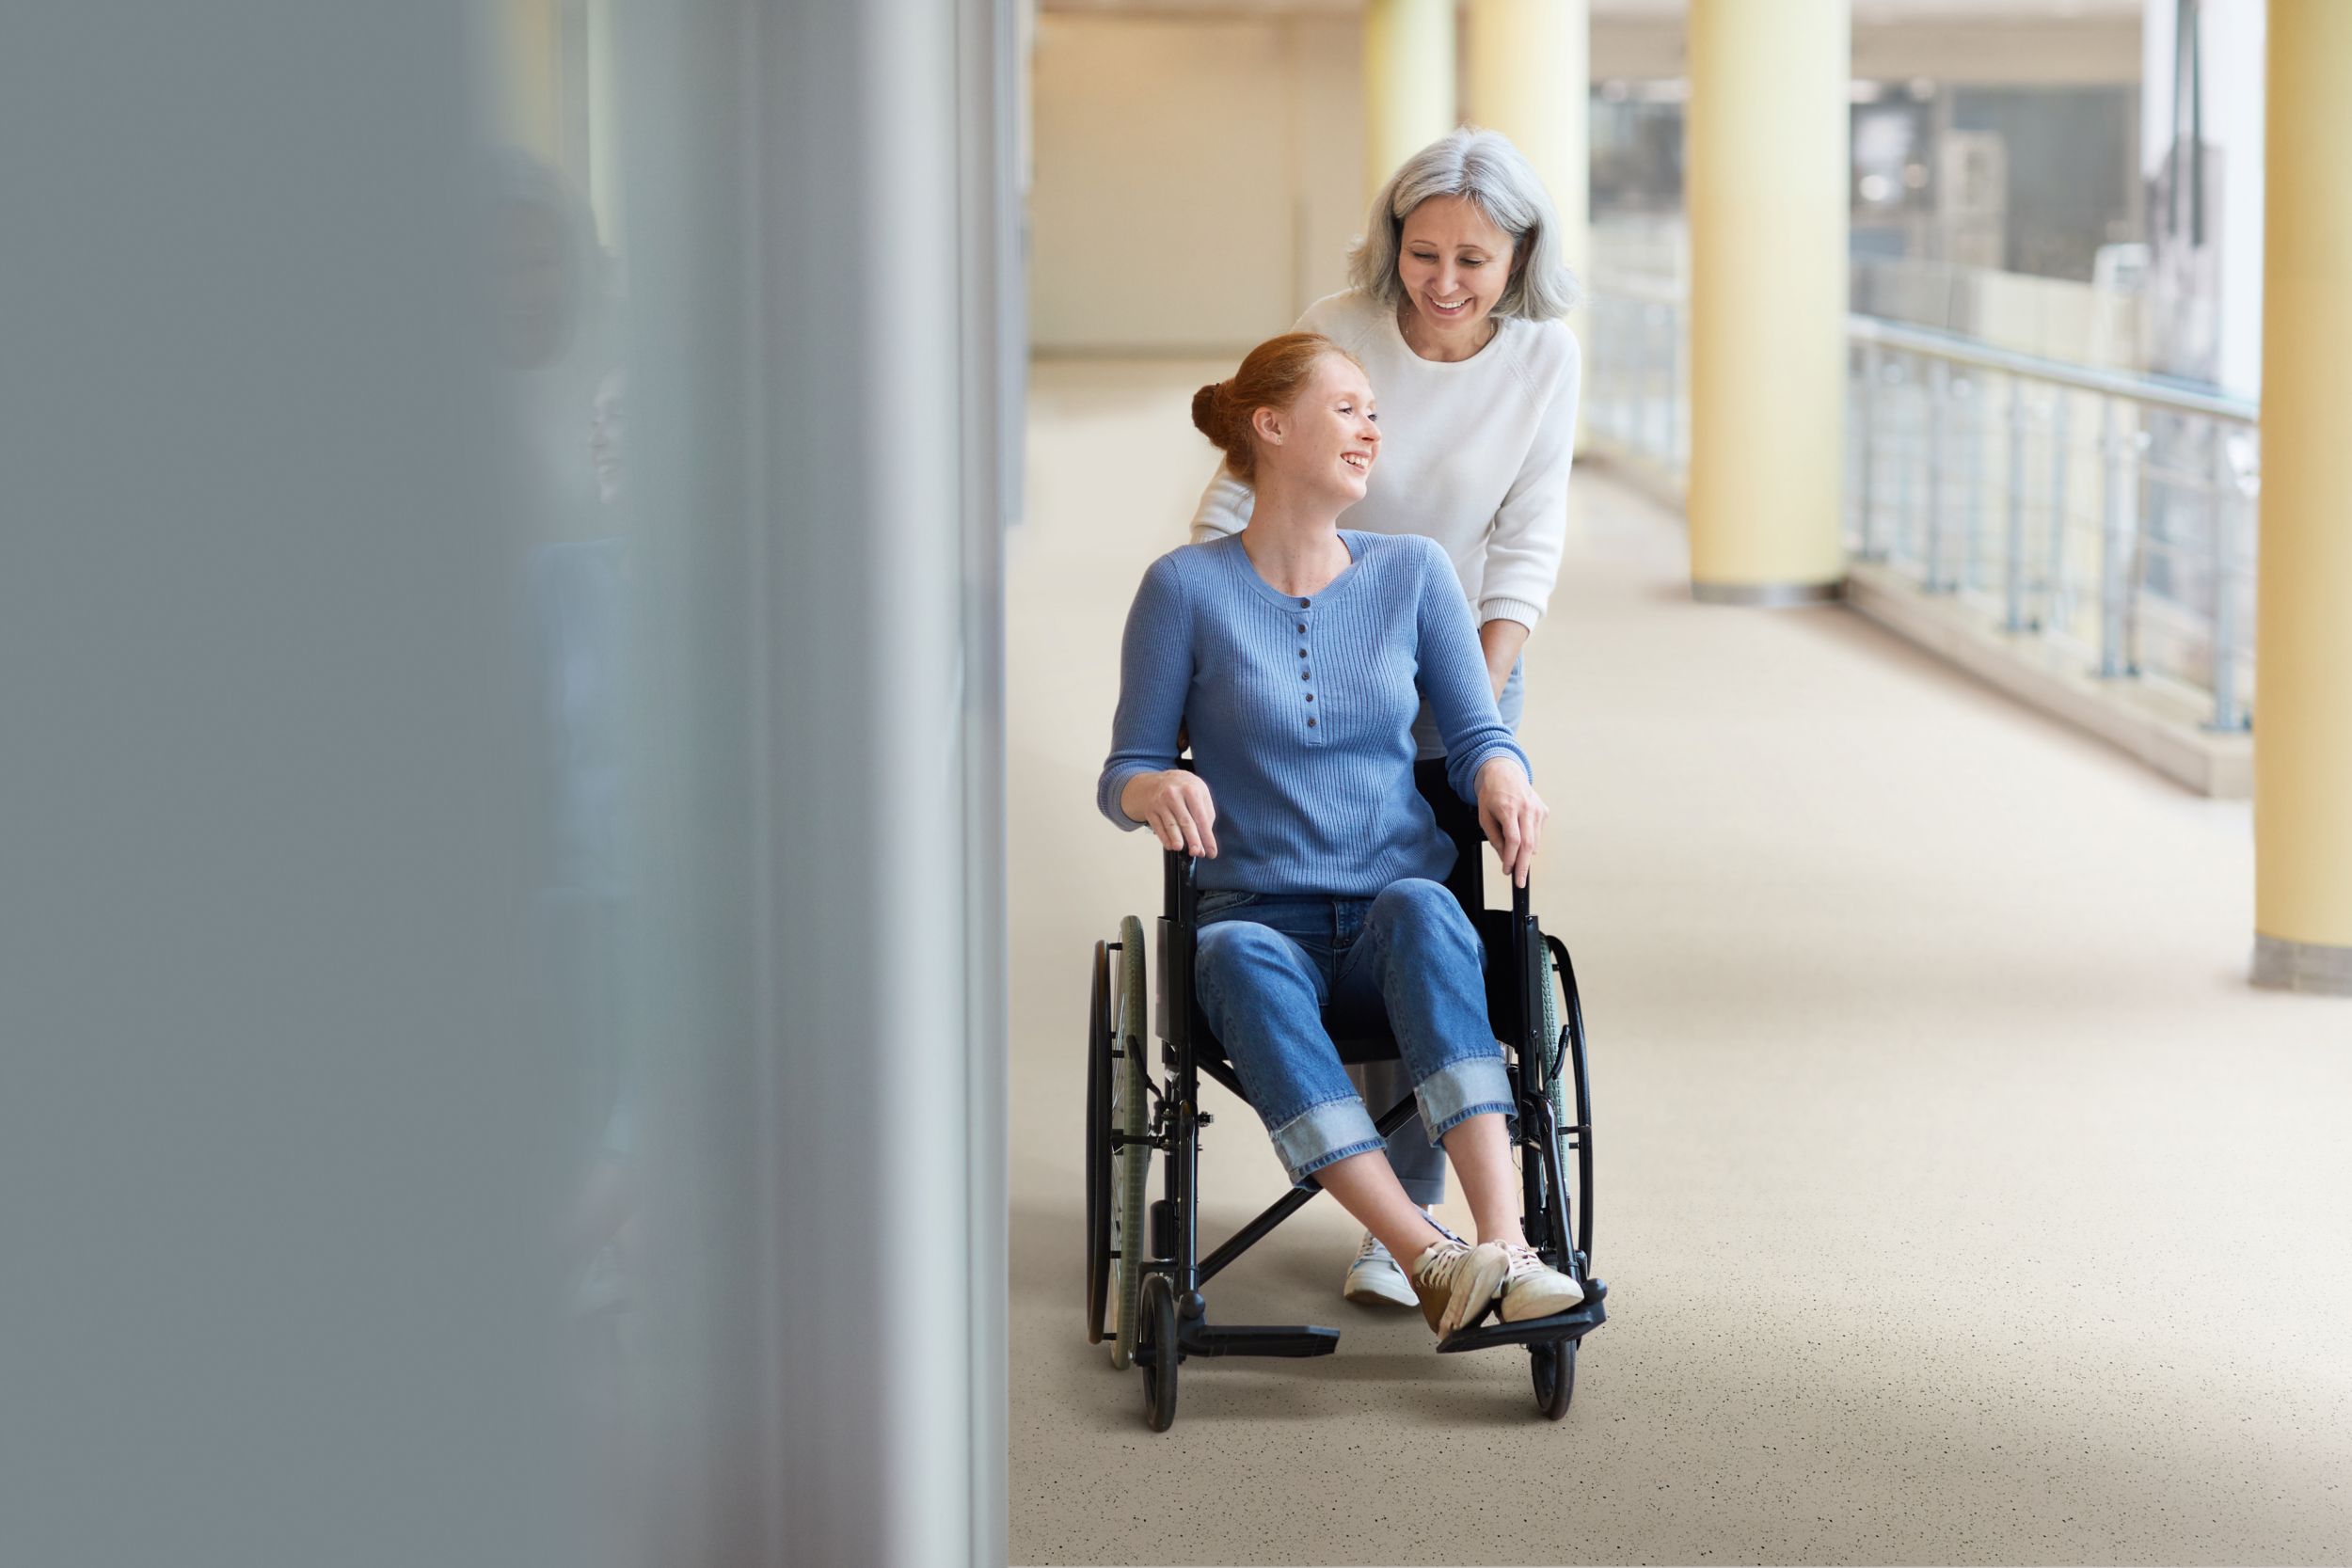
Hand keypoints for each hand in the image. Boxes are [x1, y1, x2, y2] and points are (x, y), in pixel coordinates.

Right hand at [1122, 769, 1218, 857]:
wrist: (1159, 780)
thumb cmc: (1183, 789)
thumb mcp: (1199, 792)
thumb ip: (1206, 813)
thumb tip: (1205, 838)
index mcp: (1191, 790)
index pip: (1201, 817)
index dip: (1207, 836)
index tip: (1211, 851)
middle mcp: (1174, 795)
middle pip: (1185, 821)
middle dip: (1193, 839)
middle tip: (1197, 852)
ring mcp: (1160, 802)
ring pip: (1170, 825)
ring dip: (1176, 838)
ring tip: (1181, 848)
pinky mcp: (1150, 810)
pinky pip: (1158, 827)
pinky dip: (1164, 838)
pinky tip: (1171, 845)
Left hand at [1474, 758, 1545, 887]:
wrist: (1505, 773)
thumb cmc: (1492, 794)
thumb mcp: (1484, 816)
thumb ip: (1494, 838)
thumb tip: (1505, 858)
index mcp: (1508, 808)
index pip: (1513, 840)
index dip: (1511, 858)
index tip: (1507, 871)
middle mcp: (1526, 808)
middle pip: (1528, 844)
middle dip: (1523, 866)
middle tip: (1519, 882)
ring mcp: (1538, 809)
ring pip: (1534, 841)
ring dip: (1525, 854)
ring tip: (1514, 856)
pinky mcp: (1544, 811)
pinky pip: (1537, 834)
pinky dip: (1529, 841)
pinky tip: (1521, 834)